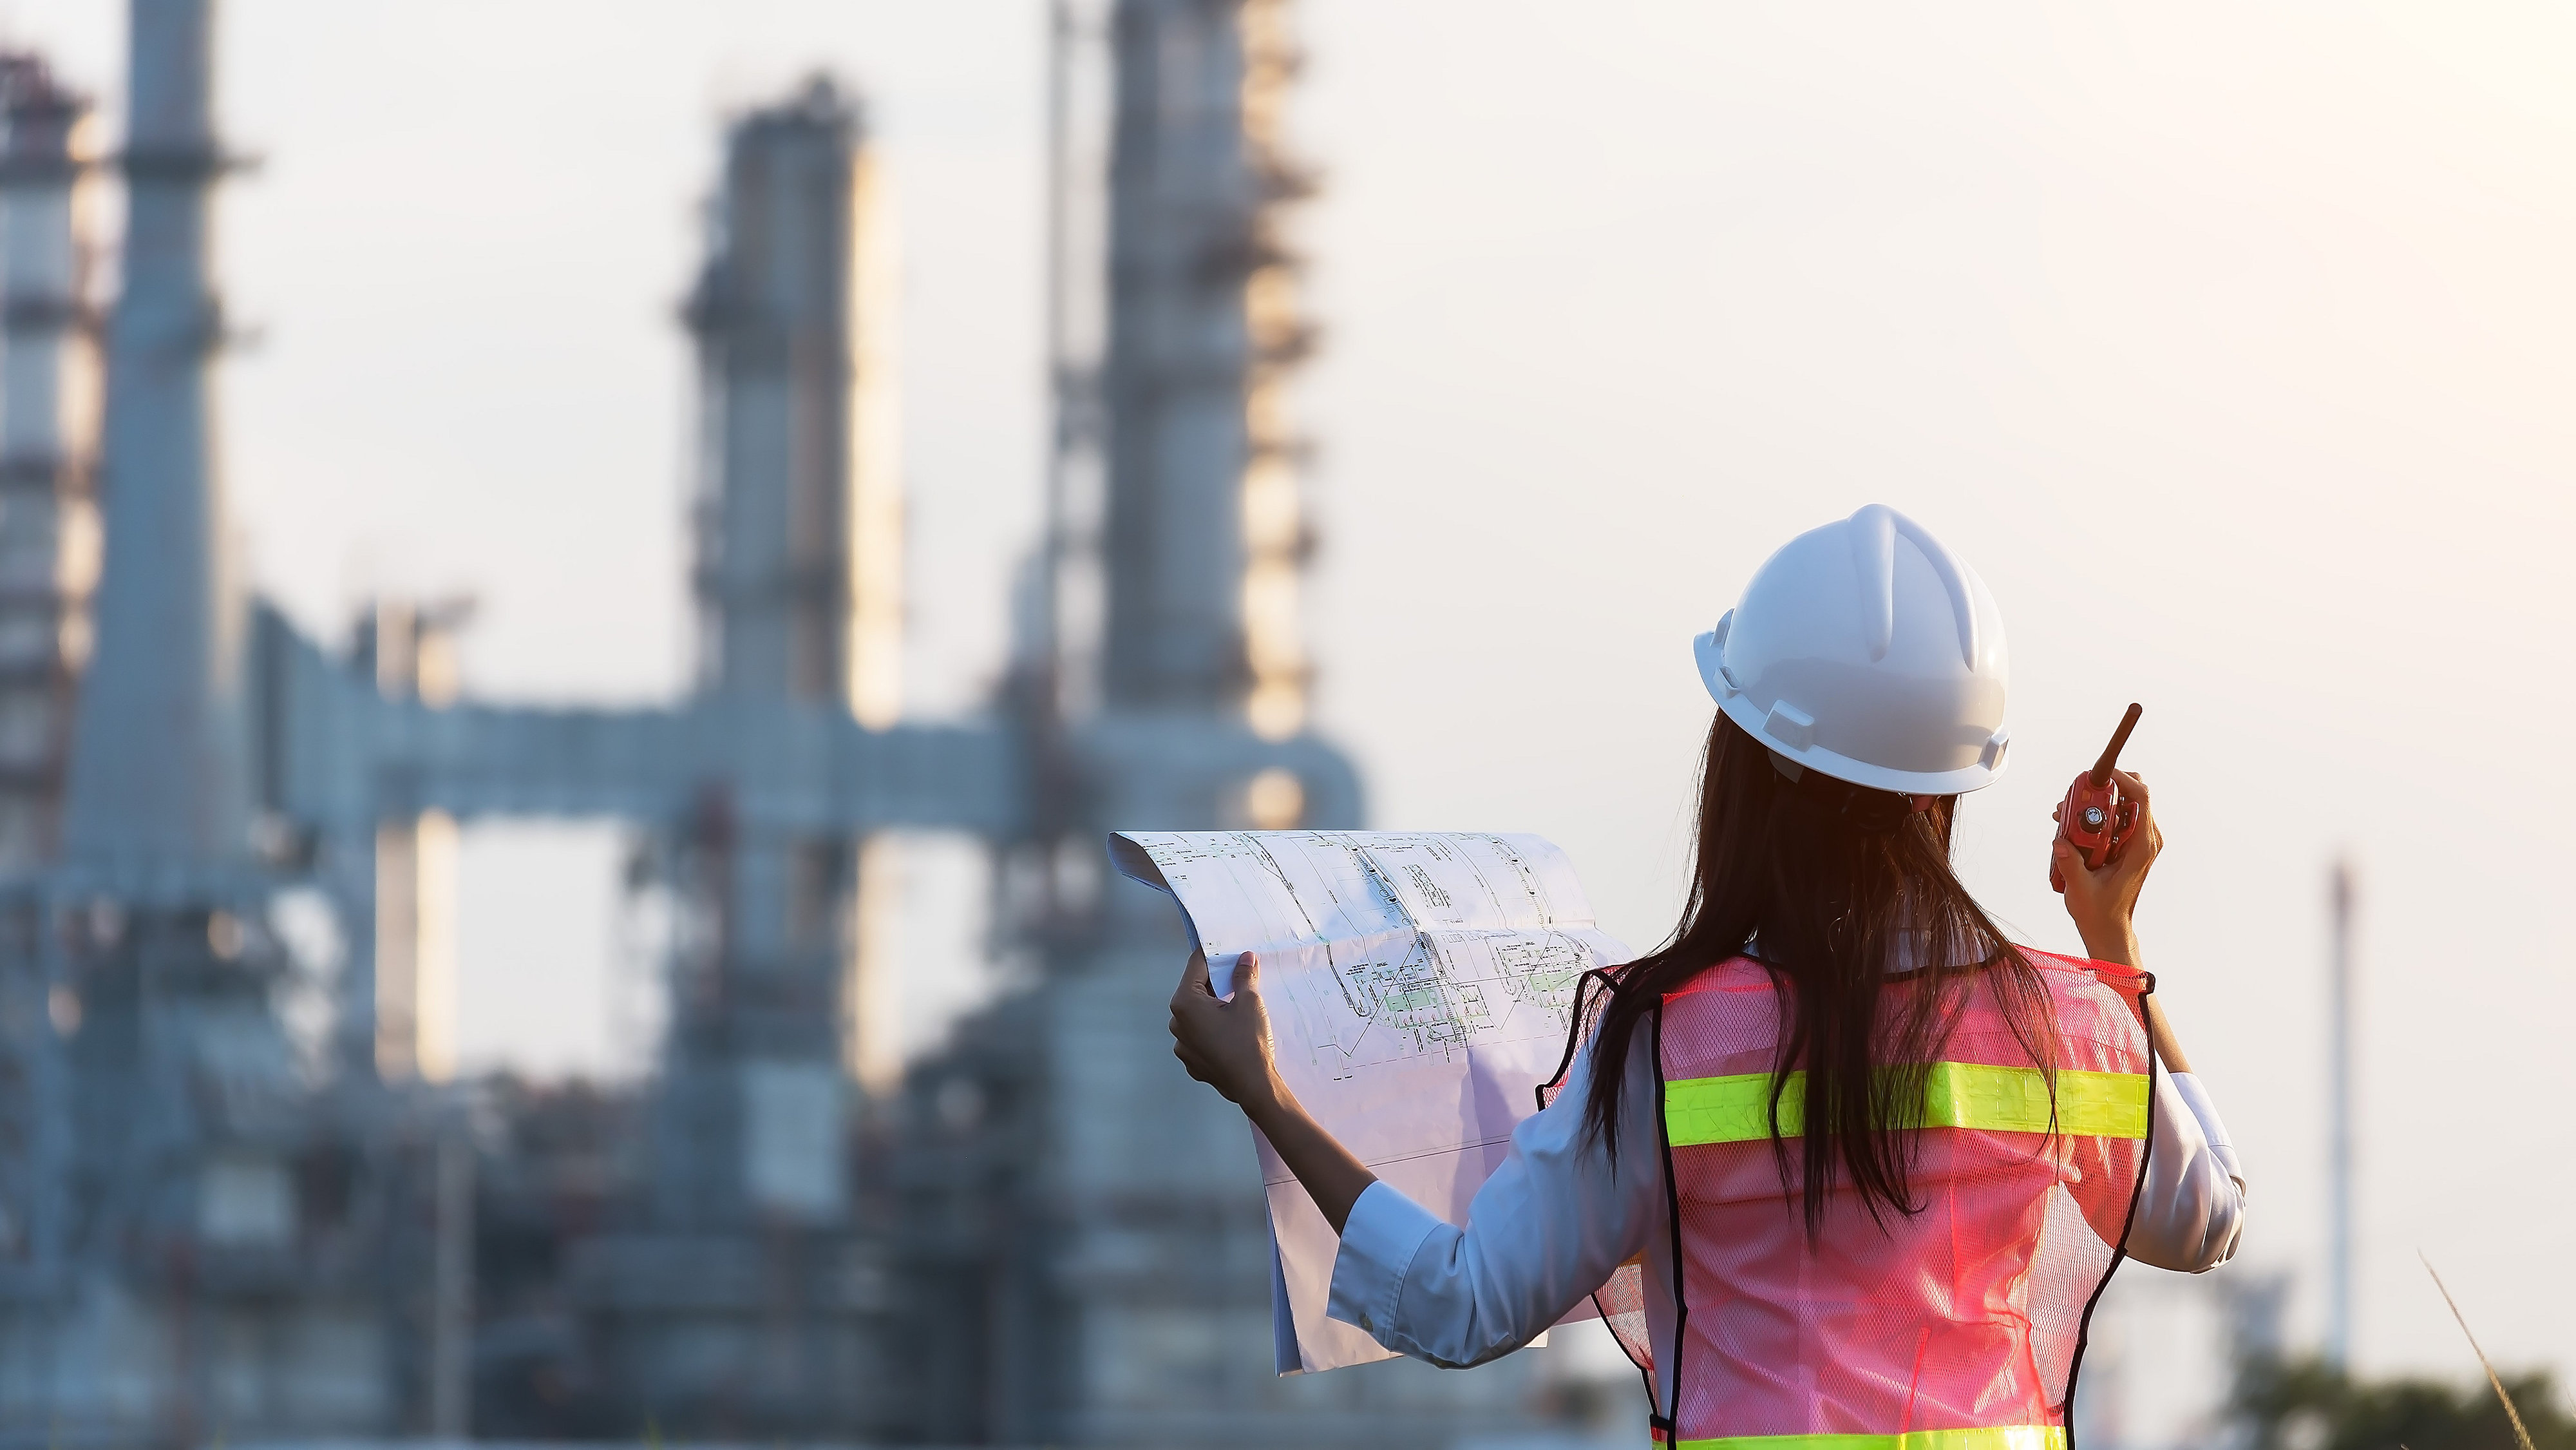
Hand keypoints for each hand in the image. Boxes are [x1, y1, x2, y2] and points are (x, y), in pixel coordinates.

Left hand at [1169, 949, 1285, 1112]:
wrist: (1253, 1087)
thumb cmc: (1249, 1042)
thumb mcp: (1250, 1002)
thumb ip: (1244, 976)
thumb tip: (1244, 958)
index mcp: (1185, 1003)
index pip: (1196, 966)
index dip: (1214, 954)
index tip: (1228, 950)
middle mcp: (1176, 1022)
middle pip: (1196, 990)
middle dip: (1216, 982)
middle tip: (1239, 978)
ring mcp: (1182, 1044)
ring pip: (1198, 1014)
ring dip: (1214, 1007)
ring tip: (1238, 1009)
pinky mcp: (1192, 1060)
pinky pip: (1200, 1035)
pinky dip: (1214, 1029)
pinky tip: (1233, 1033)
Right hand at [2053, 768, 2161, 967]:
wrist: (2108, 926)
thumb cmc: (2101, 911)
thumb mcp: (2081, 889)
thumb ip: (2071, 864)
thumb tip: (2060, 841)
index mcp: (2141, 848)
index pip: (2142, 799)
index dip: (2123, 780)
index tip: (2100, 776)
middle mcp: (2145, 841)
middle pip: (2134, 795)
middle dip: (2105, 790)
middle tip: (2077, 798)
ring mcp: (2138, 842)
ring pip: (2123, 805)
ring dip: (2096, 803)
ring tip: (2067, 814)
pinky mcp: (2128, 845)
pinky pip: (2116, 818)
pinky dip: (2096, 815)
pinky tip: (2072, 825)